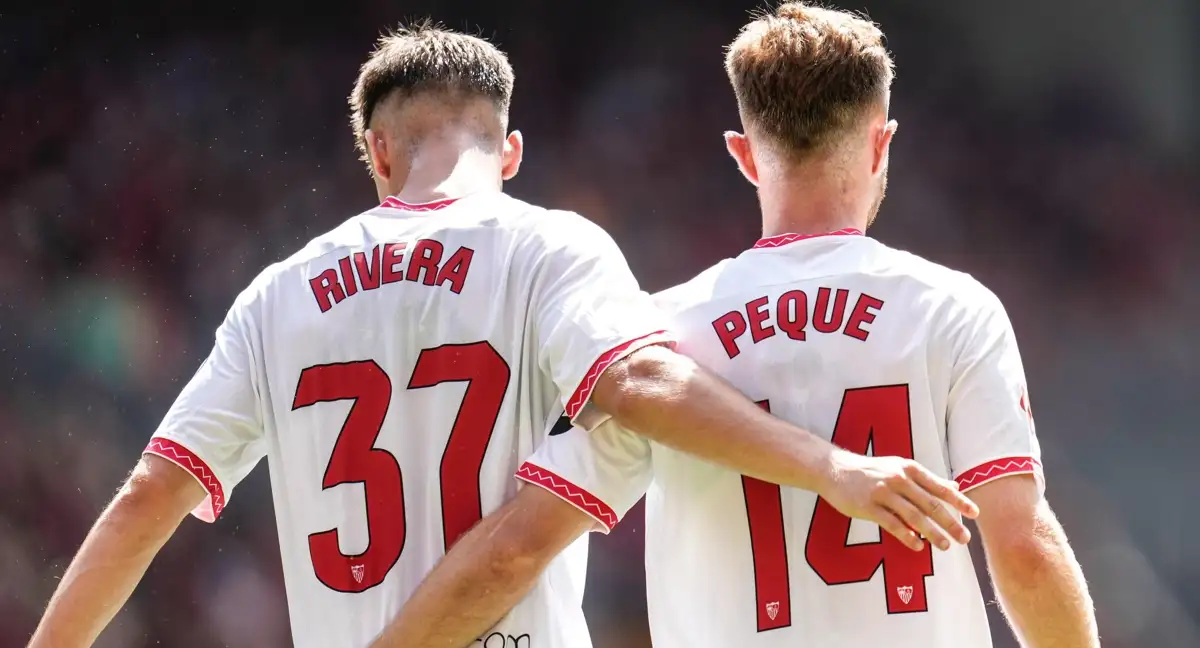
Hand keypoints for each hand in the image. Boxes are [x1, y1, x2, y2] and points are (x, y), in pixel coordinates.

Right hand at [819, 449, 978, 550]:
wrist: (835, 469)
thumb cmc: (871, 471)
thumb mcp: (899, 468)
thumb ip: (926, 479)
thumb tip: (954, 486)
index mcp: (909, 469)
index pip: (940, 487)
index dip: (959, 501)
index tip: (975, 514)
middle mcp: (899, 479)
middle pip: (931, 504)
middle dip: (950, 522)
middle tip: (965, 539)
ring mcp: (883, 492)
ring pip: (914, 516)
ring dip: (932, 533)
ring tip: (946, 546)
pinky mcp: (868, 506)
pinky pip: (892, 524)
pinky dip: (907, 536)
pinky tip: (918, 546)